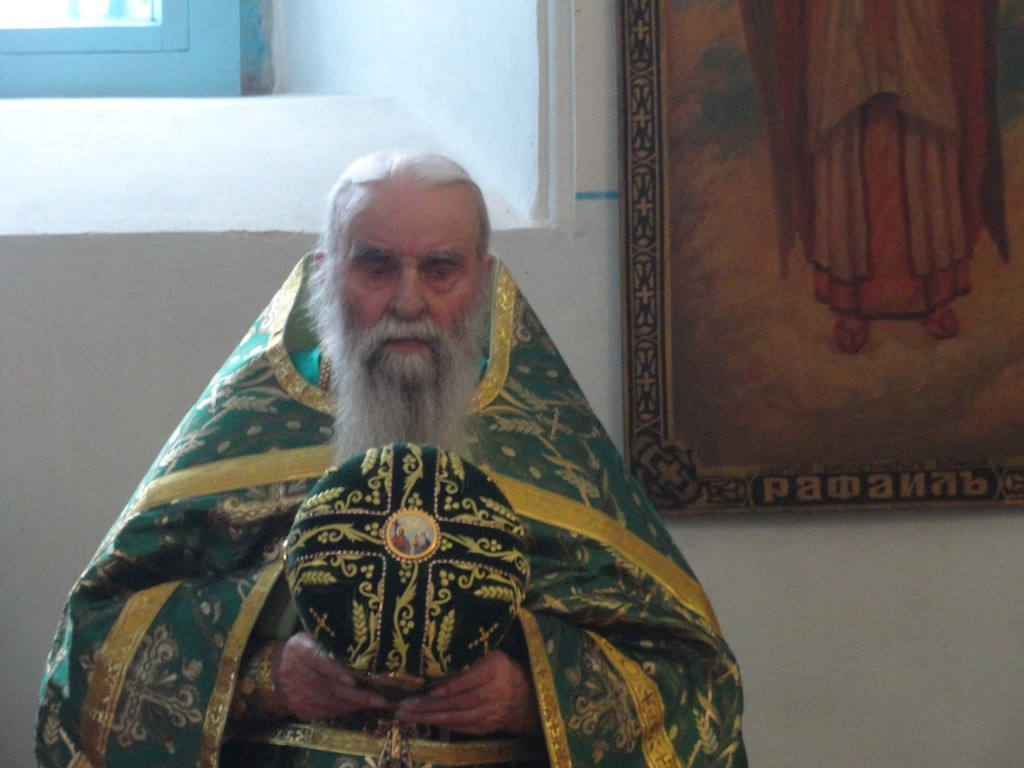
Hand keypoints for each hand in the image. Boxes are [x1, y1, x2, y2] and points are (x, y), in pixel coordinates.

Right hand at [273, 632, 388, 720]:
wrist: (280, 666)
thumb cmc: (310, 646)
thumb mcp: (318, 636)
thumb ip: (334, 642)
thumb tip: (367, 645)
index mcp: (299, 649)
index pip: (318, 661)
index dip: (336, 672)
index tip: (354, 680)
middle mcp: (292, 672)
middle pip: (326, 687)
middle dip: (355, 695)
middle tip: (378, 699)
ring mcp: (293, 693)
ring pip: (327, 703)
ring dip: (352, 705)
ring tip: (373, 703)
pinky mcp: (298, 708)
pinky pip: (323, 713)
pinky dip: (342, 711)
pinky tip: (357, 707)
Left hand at [393, 651, 538, 735]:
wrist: (523, 693)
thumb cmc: (498, 666)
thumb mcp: (489, 652)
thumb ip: (468, 654)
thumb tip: (434, 650)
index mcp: (496, 668)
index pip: (472, 678)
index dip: (451, 686)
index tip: (430, 690)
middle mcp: (496, 692)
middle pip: (460, 702)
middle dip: (430, 706)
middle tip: (404, 706)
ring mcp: (492, 712)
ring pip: (458, 718)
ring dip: (430, 718)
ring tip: (407, 716)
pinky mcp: (488, 726)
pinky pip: (462, 727)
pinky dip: (443, 725)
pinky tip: (425, 721)